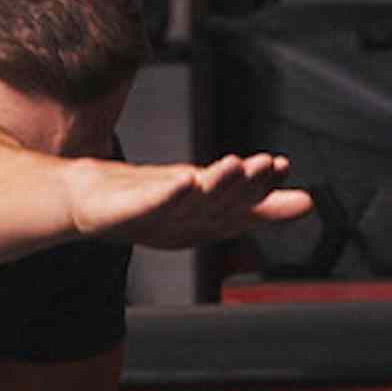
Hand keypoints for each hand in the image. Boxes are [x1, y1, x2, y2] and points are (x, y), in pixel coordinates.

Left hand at [71, 152, 312, 250]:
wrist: (84, 203)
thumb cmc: (150, 200)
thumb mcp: (208, 197)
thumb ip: (257, 201)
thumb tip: (307, 201)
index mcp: (205, 224)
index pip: (241, 208)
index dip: (264, 191)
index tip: (282, 166)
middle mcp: (183, 226)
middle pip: (220, 206)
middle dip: (245, 187)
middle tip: (268, 165)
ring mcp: (153, 222)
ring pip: (192, 204)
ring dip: (216, 186)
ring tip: (237, 164)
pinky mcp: (124, 214)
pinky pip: (150, 206)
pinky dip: (169, 196)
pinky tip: (185, 179)